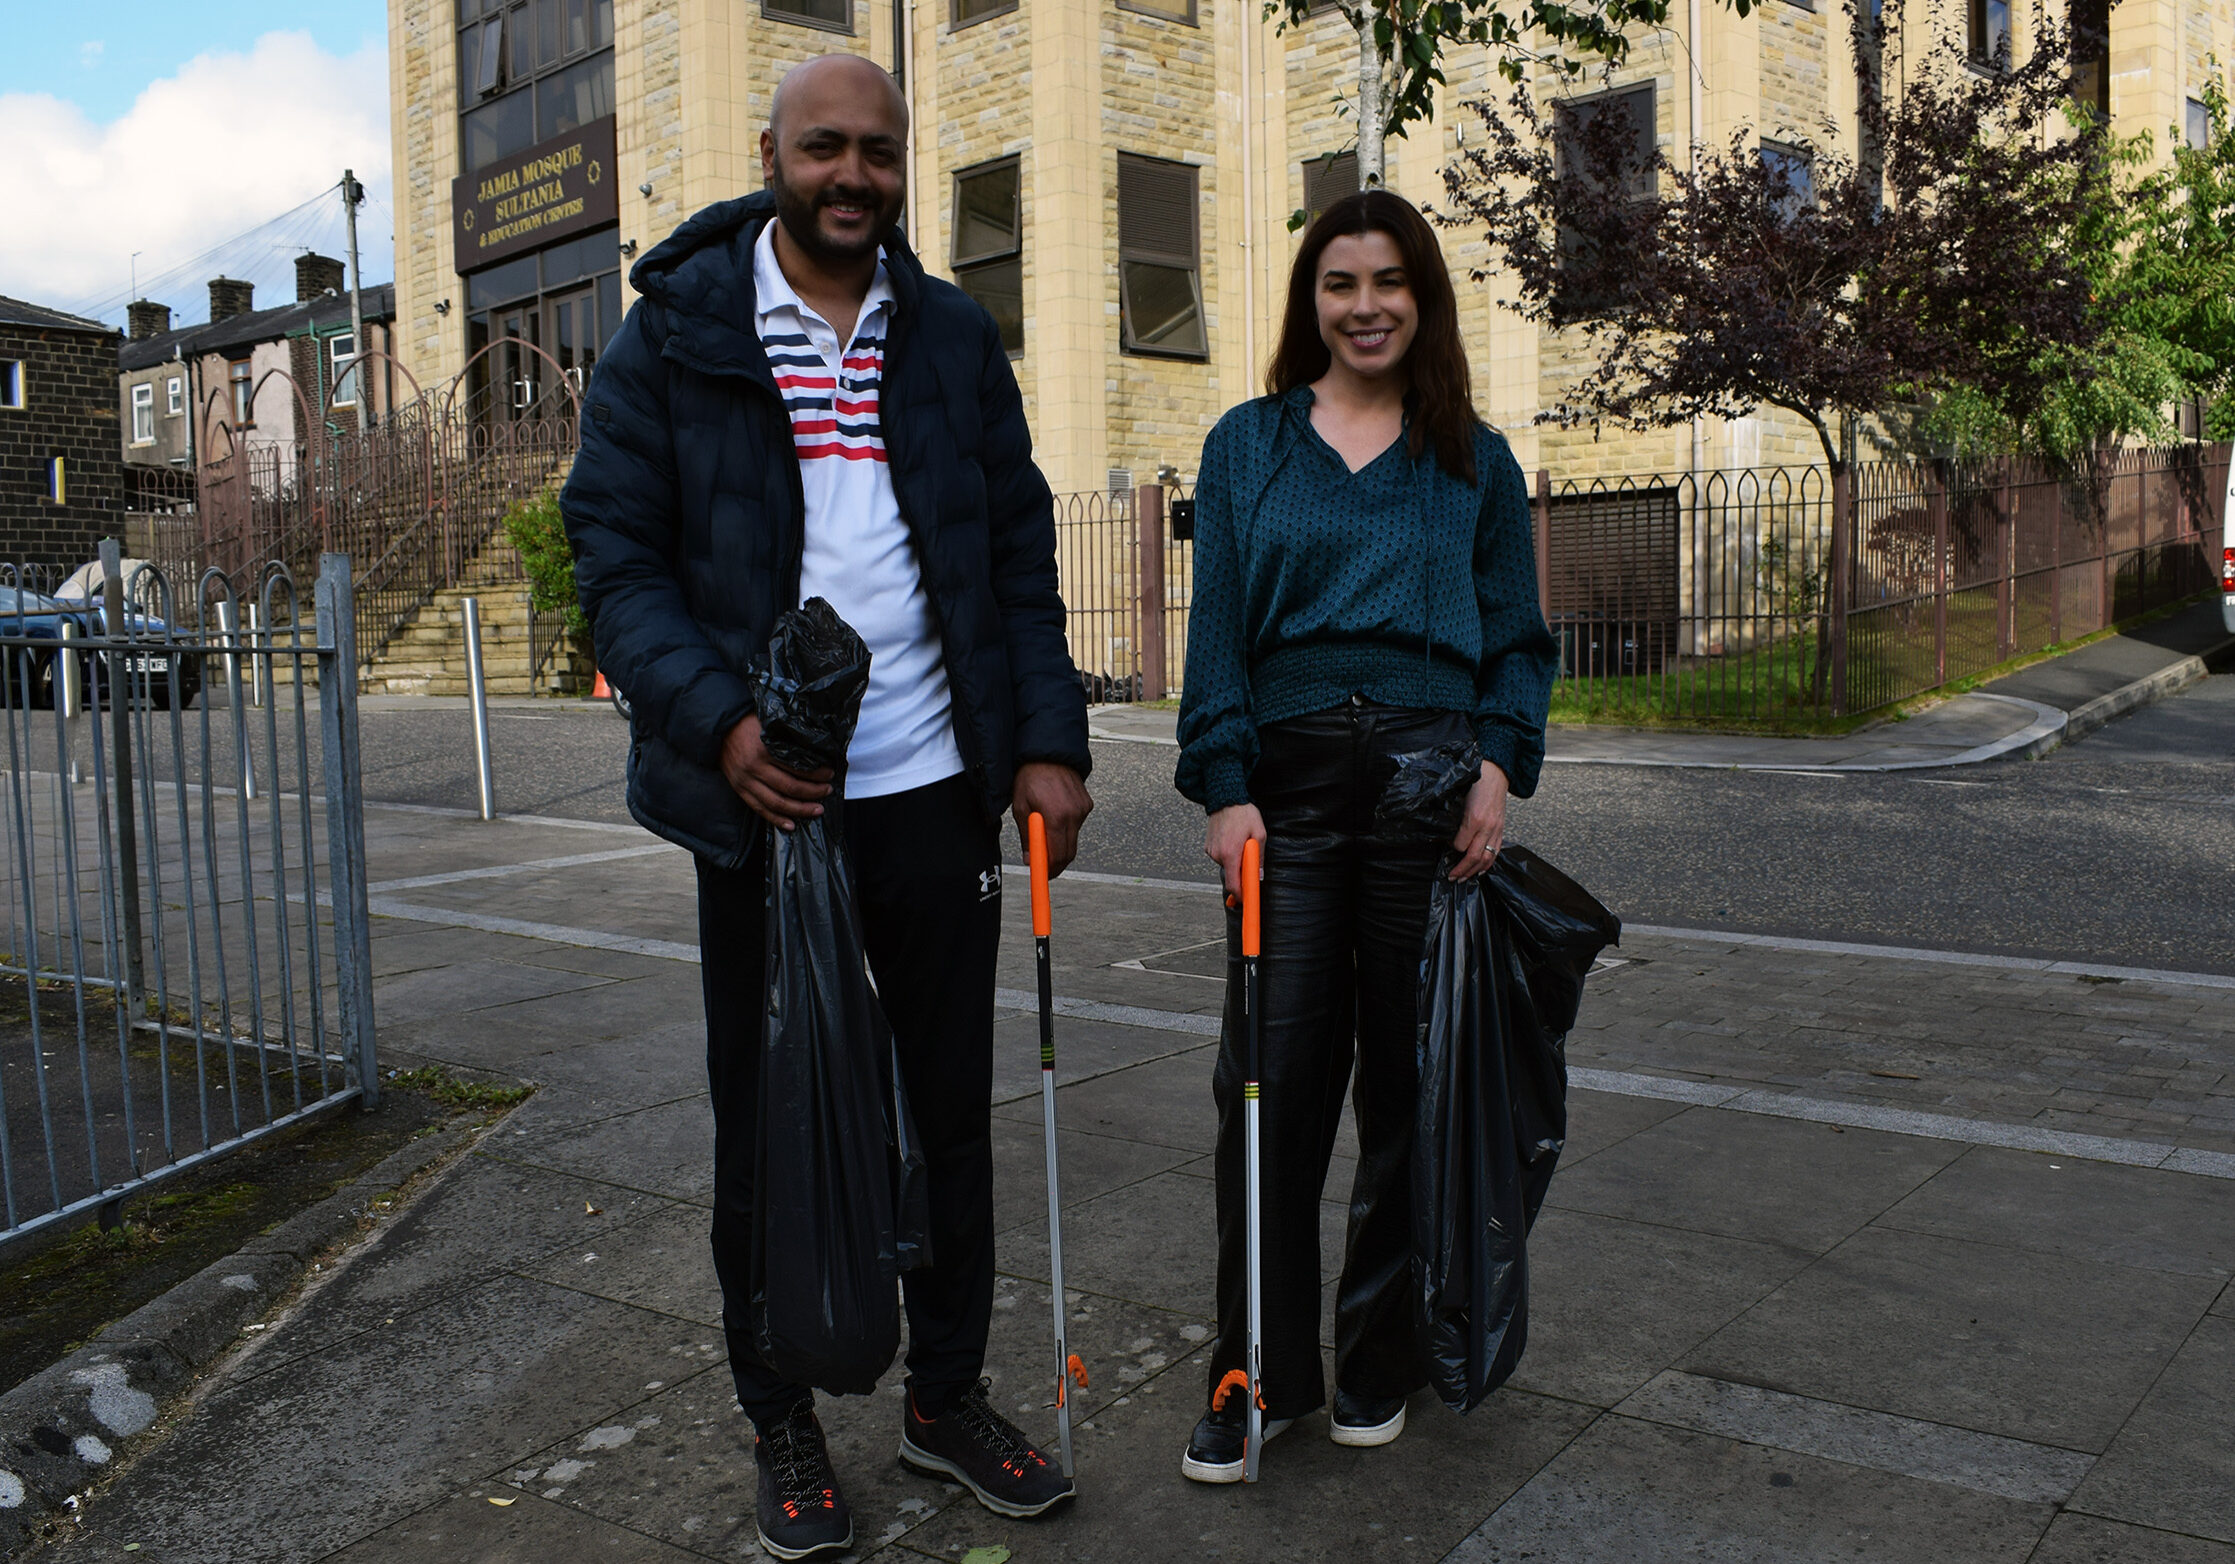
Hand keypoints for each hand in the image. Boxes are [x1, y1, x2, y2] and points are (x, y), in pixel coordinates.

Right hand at [719, 715, 831, 830]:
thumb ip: (788, 738)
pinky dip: (776, 819)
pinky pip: (760, 809)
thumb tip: (815, 750)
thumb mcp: (770, 724)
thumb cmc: (748, 724)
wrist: (719, 729)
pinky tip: (791, 825)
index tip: (829, 774)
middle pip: (790, 787)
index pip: (797, 767)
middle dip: (813, 792)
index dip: (816, 774)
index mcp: (764, 749)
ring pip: (776, 802)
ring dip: (800, 809)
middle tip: (827, 791)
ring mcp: (745, 781)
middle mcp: (754, 767)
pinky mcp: (739, 789)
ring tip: (816, 810)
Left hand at [1013, 762, 1091, 876]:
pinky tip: (1054, 814)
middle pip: (1069, 853)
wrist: (1047, 753)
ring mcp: (1083, 809)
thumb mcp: (1021, 808)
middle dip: (1057, 862)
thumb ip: (1028, 837)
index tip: (1043, 875)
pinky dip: (1066, 827)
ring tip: (1045, 831)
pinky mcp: (1087, 804)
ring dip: (1060, 843)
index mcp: (1056, 817)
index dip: (1050, 869)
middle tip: (1045, 865)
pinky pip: (1077, 824)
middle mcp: (1074, 815)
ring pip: (1073, 839)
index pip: (1057, 855)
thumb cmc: (1030, 778)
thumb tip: (1030, 859)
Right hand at [1204, 803, 1265, 901]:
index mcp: (1230, 854)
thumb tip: (1258, 875)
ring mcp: (1211, 851)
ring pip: (1226, 864)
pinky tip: (1231, 838)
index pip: (1233, 884)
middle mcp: (1218, 855)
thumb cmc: (1244, 814)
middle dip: (1241, 870)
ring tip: (1240, 841)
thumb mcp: (1259, 834)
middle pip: (1231, 874)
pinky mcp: (1208, 846)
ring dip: (1235, 859)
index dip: (1240, 895)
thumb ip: (1258, 857)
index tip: (1245, 900)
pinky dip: (1227, 852)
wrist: (1225, 798)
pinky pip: (1220, 856)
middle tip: (1250, 856)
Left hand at [1449, 761, 1509, 880]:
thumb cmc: (1475, 782)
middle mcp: (1487, 827)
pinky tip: (1481, 871)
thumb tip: (1445, 835)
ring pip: (1487, 859)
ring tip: (1464, 878)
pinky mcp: (1502, 830)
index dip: (1450, 848)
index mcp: (1474, 819)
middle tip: (1451, 877)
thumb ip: (1454, 818)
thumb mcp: (1459, 799)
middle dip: (1461, 870)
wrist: (1495, 773)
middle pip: (1474, 857)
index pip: (1460, 845)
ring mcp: (1496, 829)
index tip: (1443, 846)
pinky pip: (1496, 852)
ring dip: (1474, 871)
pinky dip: (1488, 864)